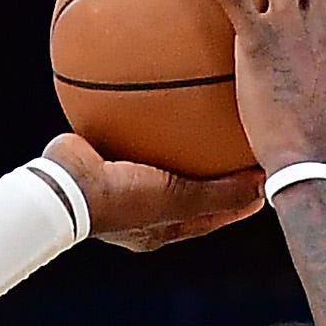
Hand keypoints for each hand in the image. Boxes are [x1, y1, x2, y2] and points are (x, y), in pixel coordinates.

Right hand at [40, 134, 261, 253]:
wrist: (62, 185)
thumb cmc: (120, 200)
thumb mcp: (178, 199)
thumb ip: (221, 195)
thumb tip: (263, 186)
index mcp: (156, 230)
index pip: (208, 216)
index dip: (238, 201)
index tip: (263, 179)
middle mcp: (137, 210)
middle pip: (185, 190)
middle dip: (212, 174)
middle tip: (239, 150)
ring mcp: (116, 184)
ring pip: (159, 162)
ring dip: (179, 145)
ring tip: (202, 118)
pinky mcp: (101, 158)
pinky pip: (133, 135)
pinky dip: (149, 120)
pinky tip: (162, 95)